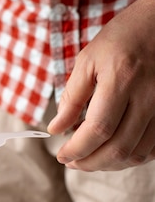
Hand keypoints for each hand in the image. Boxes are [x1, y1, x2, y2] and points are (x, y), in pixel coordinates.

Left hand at [48, 0, 154, 170]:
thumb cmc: (122, 37)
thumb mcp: (88, 60)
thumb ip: (72, 96)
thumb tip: (56, 129)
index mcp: (121, 79)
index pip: (98, 129)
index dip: (78, 149)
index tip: (62, 155)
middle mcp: (147, 96)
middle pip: (119, 148)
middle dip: (90, 163)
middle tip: (72, 162)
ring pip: (138, 153)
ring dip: (110, 164)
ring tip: (89, 159)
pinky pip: (153, 147)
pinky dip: (131, 157)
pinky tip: (114, 152)